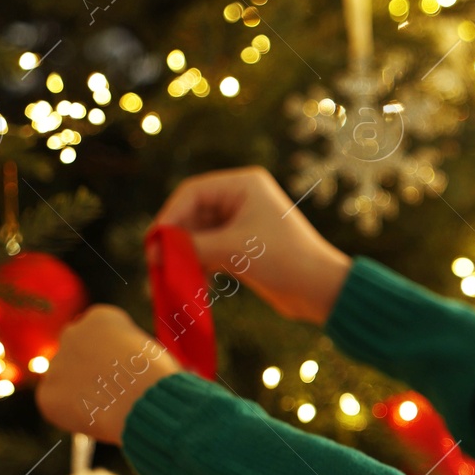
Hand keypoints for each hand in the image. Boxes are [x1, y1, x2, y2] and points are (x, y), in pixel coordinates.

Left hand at [35, 305, 181, 443]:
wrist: (145, 400)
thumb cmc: (159, 377)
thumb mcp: (148, 352)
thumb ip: (125, 354)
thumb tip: (117, 373)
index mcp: (100, 317)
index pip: (99, 334)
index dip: (114, 355)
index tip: (127, 370)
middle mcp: (72, 333)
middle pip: (76, 351)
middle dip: (88, 368)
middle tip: (110, 390)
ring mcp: (56, 363)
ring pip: (64, 378)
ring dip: (79, 391)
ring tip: (108, 408)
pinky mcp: (47, 393)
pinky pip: (55, 403)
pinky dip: (70, 413)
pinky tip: (94, 417)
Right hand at [155, 166, 351, 323]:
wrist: (320, 290)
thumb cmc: (283, 259)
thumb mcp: (232, 249)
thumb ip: (191, 247)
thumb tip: (153, 252)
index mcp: (243, 184)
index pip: (192, 192)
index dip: (170, 216)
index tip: (153, 243)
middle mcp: (241, 198)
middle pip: (193, 213)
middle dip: (175, 239)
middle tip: (156, 264)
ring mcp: (241, 222)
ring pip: (199, 234)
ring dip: (184, 255)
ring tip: (167, 277)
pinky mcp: (243, 246)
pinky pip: (210, 250)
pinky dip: (198, 264)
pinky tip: (190, 282)